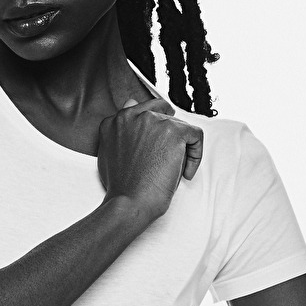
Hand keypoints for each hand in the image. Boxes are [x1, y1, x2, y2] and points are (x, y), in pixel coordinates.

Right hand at [98, 96, 203, 222]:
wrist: (129, 202)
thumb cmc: (121, 186)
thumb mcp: (109, 152)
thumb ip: (120, 129)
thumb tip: (130, 103)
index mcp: (115, 120)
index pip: (143, 110)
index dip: (153, 131)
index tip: (156, 149)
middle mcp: (132, 115)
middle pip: (163, 112)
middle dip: (169, 133)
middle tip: (168, 156)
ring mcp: (153, 121)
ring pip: (180, 126)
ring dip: (181, 148)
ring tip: (174, 170)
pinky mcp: (173, 131)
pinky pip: (196, 135)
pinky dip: (195, 155)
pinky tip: (185, 171)